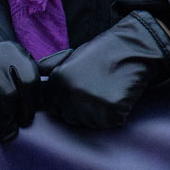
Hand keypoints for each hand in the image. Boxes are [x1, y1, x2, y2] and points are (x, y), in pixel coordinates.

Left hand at [44, 11, 169, 128]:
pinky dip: (117, 113)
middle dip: (83, 108)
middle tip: (99, 88)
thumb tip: (35, 74)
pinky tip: (120, 95)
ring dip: (99, 112)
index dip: (70, 100)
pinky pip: (110, 122)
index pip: (54, 107)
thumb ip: (51, 66)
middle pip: (70, 117)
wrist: (134, 47)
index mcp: (58, 81)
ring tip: (109, 90)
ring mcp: (89, 104)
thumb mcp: (73, 54)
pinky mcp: (109, 112)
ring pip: (89, 122)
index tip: (85, 87)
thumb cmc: (104, 52)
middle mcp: (69, 94)